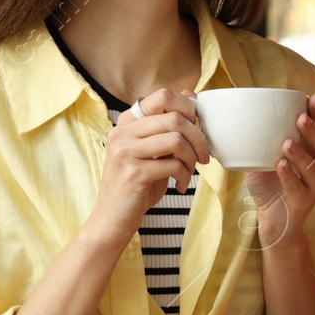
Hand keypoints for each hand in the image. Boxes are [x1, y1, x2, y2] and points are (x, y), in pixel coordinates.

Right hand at [87, 88, 207, 245]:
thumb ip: (166, 124)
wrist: (112, 220)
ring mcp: (125, 152)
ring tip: (190, 171)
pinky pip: (173, 164)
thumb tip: (190, 94)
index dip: (188, 109)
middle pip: (174, 117)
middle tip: (203, 156)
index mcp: (127, 122)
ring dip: (191, 158)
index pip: (163, 95)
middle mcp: (122, 132)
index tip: (196, 129)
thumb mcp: (153, 150)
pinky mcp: (133, 173)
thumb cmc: (137, 184)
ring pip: (175, 139)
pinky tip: (180, 185)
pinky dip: (184, 175)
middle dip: (198, 137)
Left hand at [244, 94, 314, 248]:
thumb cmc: (270, 186)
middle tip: (300, 118)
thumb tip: (243, 115)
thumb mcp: (265, 159)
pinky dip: (289, 176)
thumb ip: (262, 141)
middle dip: (312, 131)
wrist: (272, 222)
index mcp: (314, 155)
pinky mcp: (304, 204)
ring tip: (286, 143)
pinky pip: (299, 189)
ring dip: (301, 154)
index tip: (312, 98)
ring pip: (314, 169)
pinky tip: (280, 165)